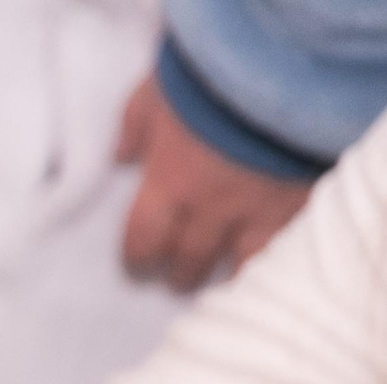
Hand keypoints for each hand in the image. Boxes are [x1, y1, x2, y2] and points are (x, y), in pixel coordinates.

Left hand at [118, 72, 312, 291]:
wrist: (289, 66)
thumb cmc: (214, 73)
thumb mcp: (158, 88)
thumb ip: (136, 124)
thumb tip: (120, 156)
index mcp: (168, 184)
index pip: (142, 241)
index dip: (138, 256)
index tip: (138, 261)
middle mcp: (210, 209)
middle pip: (188, 260)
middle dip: (180, 270)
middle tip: (179, 273)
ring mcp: (260, 211)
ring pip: (240, 265)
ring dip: (228, 274)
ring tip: (226, 276)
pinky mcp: (304, 203)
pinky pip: (285, 247)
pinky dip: (274, 258)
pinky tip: (271, 261)